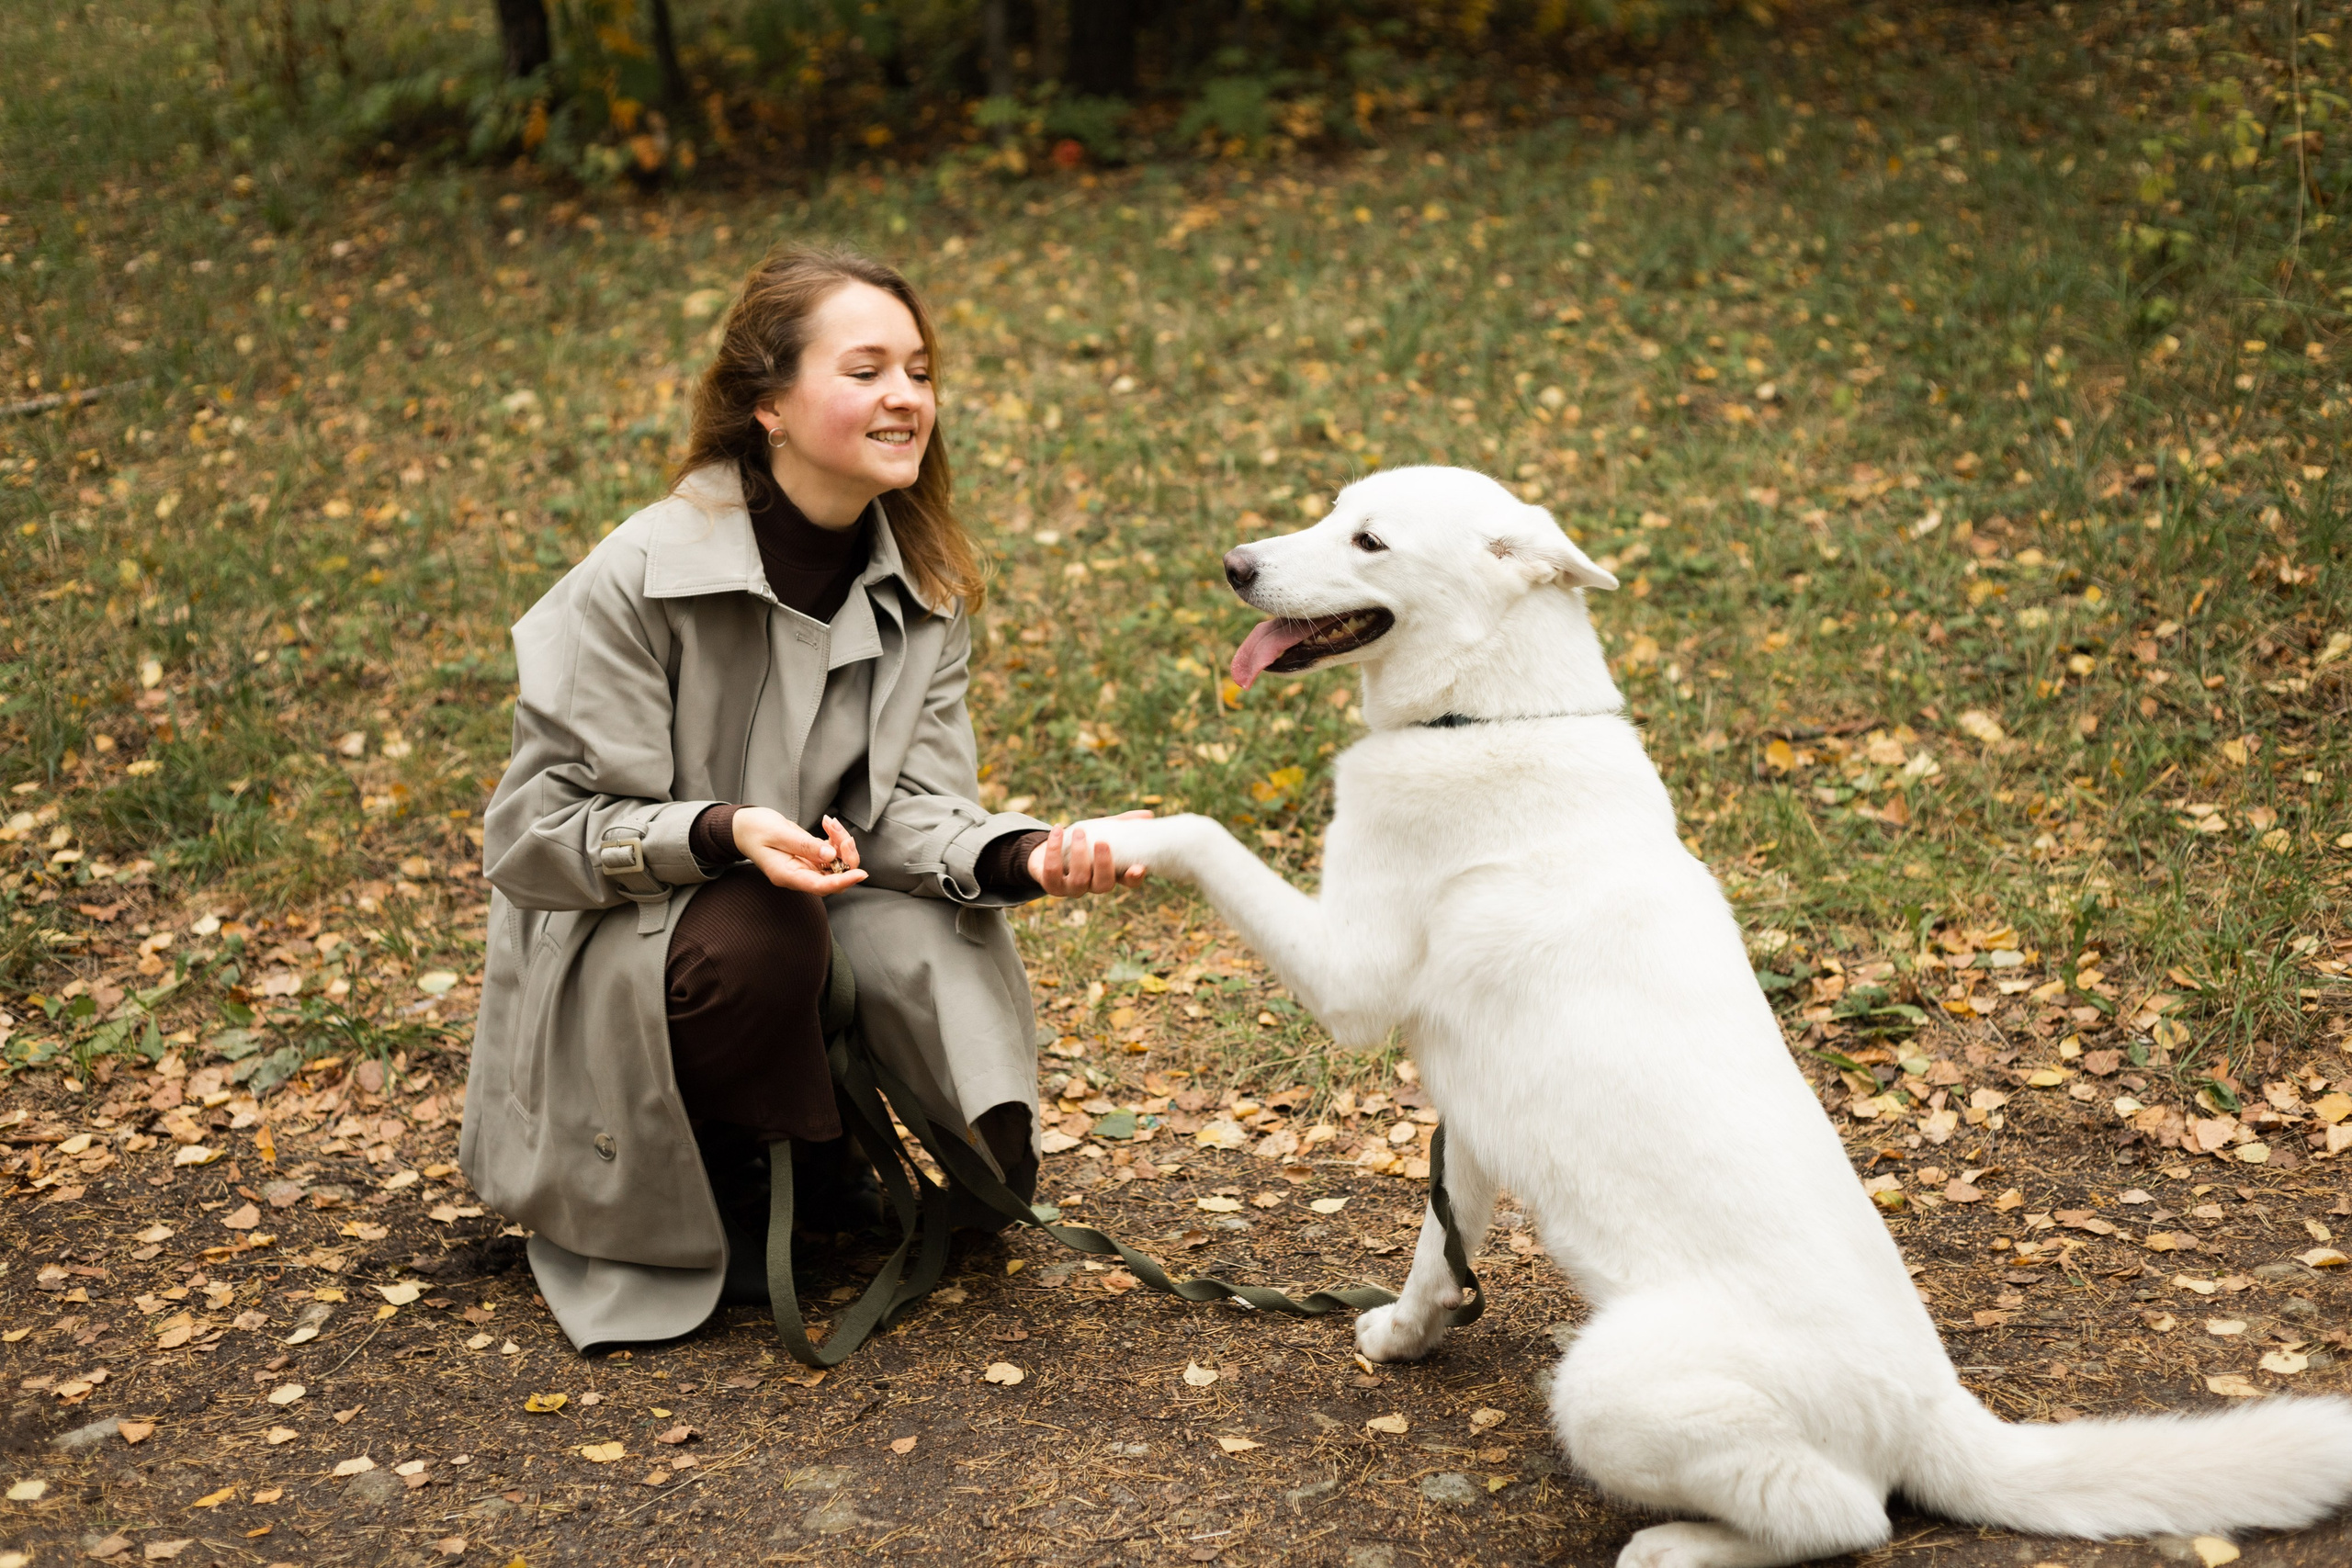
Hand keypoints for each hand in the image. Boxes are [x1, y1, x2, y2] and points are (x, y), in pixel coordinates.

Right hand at [733, 806, 865, 895]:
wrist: (745, 826)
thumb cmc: (755, 830)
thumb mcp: (778, 834)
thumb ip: (805, 845)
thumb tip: (831, 854)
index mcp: (787, 875)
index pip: (820, 886)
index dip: (843, 881)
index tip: (860, 873)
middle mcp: (799, 875)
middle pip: (834, 878)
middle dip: (846, 858)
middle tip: (843, 836)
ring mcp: (805, 867)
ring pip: (836, 864)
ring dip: (842, 844)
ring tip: (832, 824)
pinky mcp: (811, 856)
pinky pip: (832, 853)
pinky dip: (836, 838)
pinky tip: (829, 824)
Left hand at [1028, 810, 1154, 896]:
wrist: (1051, 850)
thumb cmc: (1083, 842)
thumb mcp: (1103, 831)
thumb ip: (1123, 824)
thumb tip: (1147, 815)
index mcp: (1111, 875)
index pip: (1128, 882)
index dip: (1134, 878)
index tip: (1138, 867)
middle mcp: (1093, 886)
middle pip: (1104, 885)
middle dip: (1103, 864)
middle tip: (1102, 841)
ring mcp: (1072, 888)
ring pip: (1079, 880)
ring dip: (1080, 854)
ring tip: (1080, 831)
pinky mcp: (1051, 884)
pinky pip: (1052, 871)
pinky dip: (1054, 849)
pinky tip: (1058, 830)